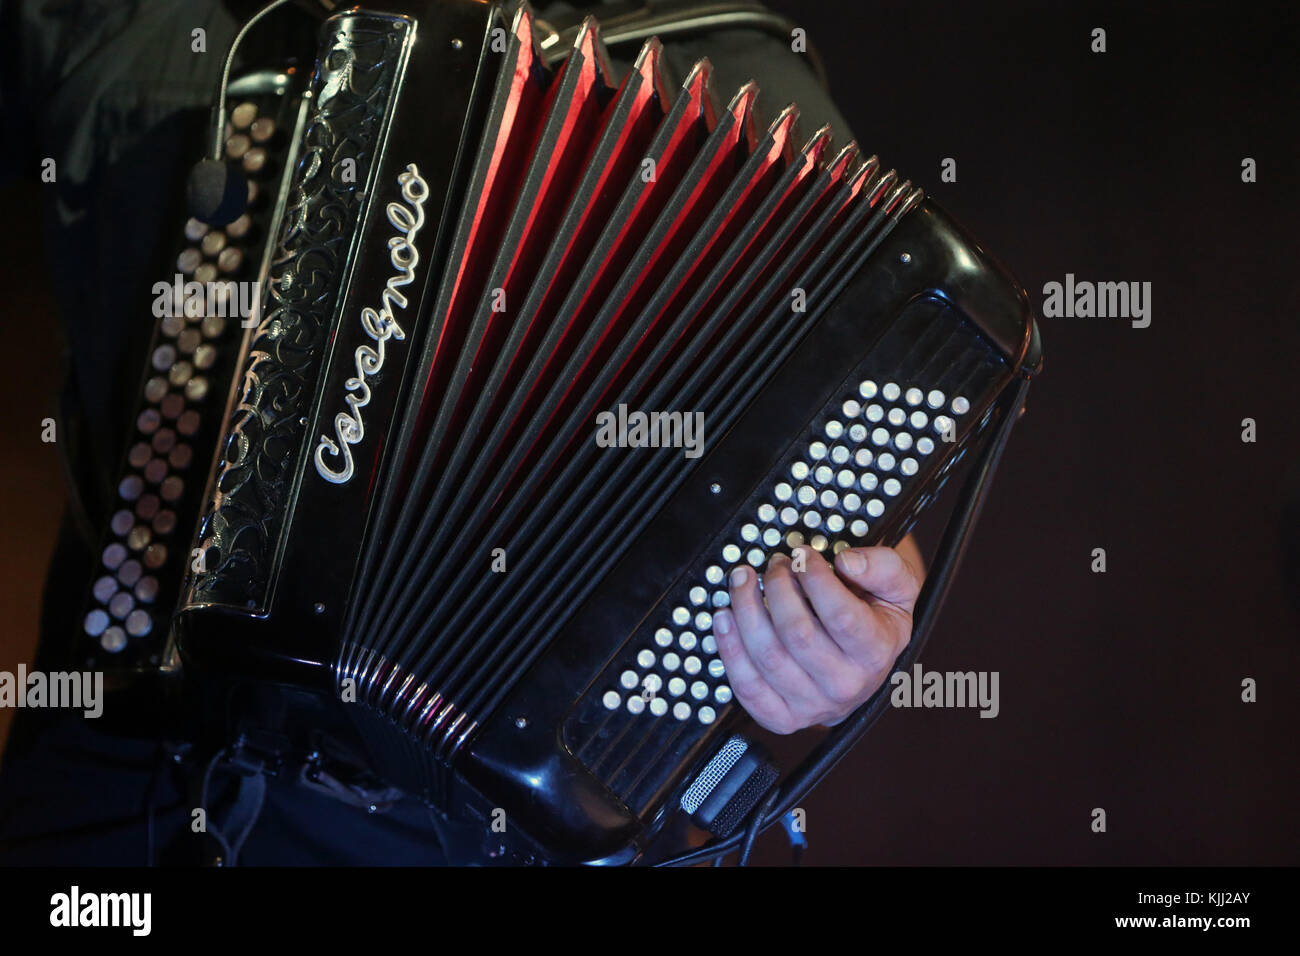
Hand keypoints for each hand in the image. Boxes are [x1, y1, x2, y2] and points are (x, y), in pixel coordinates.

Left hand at [711, 542, 922, 733]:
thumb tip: (847, 562)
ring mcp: (812, 706)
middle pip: (797, 633)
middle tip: (773, 565)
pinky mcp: (782, 718)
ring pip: (767, 656)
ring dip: (746, 609)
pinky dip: (729, 648)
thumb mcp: (897, 586)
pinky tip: (725, 617)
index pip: (840, 615)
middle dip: (777, 588)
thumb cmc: (876, 618)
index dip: (814, 577)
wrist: (866, 665)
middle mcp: (846, 685)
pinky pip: (747, 687)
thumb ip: (882, 567)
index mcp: (876, 652)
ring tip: (743, 580)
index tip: (801, 555)